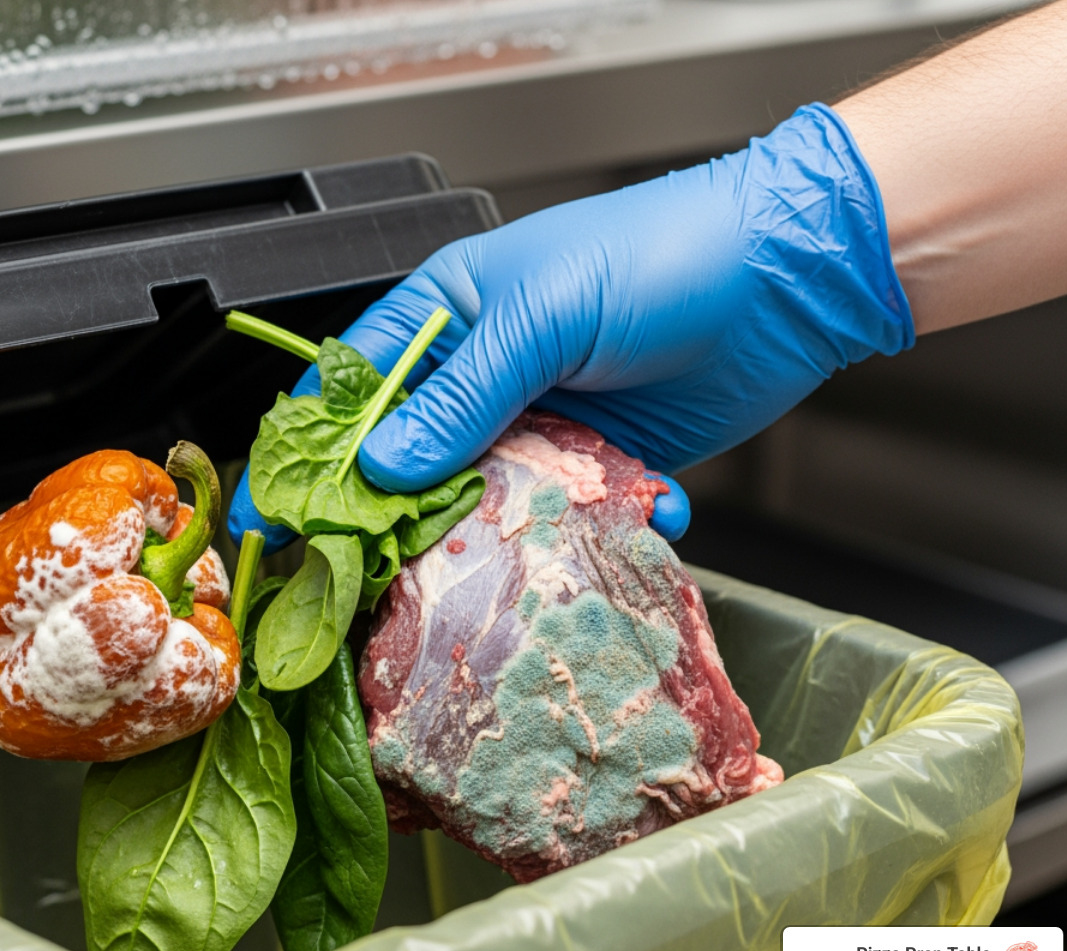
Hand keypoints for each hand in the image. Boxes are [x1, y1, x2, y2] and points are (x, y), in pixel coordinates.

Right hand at [231, 103, 912, 550]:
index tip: (276, 520)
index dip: (308, 455)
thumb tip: (385, 469)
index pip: (350, 391)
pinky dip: (593, 529)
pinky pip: (568, 516)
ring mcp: (541, 424)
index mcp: (446, 318)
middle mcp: (484, 377)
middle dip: (402, 518)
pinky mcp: (600, 464)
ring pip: (487, 503)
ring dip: (505, 533)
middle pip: (412, 465)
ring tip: (518, 558)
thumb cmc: (660, 257)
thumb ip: (464, 398)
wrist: (789, 276)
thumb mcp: (544, 317)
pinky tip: (632, 518)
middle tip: (382, 576)